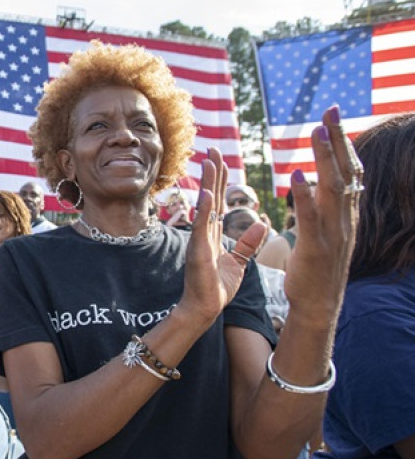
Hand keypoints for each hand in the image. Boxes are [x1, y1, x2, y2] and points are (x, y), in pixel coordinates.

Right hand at [178, 148, 266, 322]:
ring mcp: (200, 239)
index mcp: (215, 233)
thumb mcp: (238, 262)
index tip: (221, 158)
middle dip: (212, 172)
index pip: (219, 200)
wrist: (204, 309)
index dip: (220, 179)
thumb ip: (247, 243)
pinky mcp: (199, 251)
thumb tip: (260, 225)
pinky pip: (202, 227)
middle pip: (211, 196)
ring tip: (209, 161)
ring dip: (207, 183)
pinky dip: (204, 210)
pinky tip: (207, 194)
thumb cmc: (217, 288)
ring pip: (206, 205)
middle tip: (212, 149)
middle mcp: (206, 232)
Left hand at [283, 106, 358, 315]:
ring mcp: (332, 233)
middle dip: (337, 140)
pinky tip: (296, 178)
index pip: (348, 170)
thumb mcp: (328, 229)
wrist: (318, 304)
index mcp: (344, 213)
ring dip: (324, 159)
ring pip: (331, 190)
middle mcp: (344, 218)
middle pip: (344, 171)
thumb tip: (329, 180)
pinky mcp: (315, 248)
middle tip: (330, 110)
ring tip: (317, 132)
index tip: (333, 115)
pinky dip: (305, 197)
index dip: (342, 142)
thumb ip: (328, 205)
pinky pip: (310, 219)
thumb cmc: (317, 266)